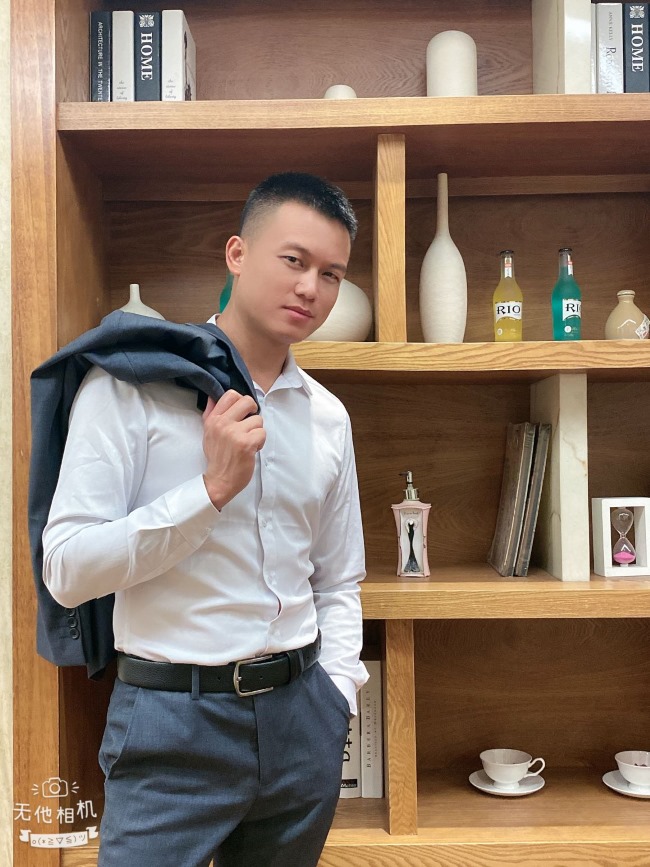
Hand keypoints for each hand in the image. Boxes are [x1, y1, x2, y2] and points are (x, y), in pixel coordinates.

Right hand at [202, 390, 264, 509]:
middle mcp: (223, 423)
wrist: (219, 480)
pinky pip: (262, 433)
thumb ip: (211, 413)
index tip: (242, 412)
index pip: (230, 395)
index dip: (241, 401)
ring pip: (258, 420)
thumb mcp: (208, 432)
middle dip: (253, 412)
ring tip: (248, 441)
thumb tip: (213, 396)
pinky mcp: (246, 443)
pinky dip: (260, 442)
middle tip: (250, 424)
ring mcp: (234, 433)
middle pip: (247, 401)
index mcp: (213, 419)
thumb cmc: (217, 457)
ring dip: (257, 431)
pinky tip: (252, 449)